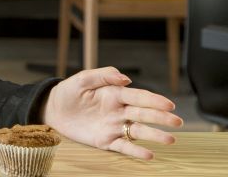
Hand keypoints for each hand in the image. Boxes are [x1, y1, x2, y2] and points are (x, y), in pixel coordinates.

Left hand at [42, 66, 182, 159]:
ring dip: (154, 135)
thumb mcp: (82, 79)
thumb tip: (125, 78)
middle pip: (143, 114)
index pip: (139, 96)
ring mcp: (114, 126)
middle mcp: (119, 111)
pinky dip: (135, 151)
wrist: (53, 109)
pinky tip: (148, 154)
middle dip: (161, 117)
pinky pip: (123, 146)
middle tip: (177, 122)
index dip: (154, 100)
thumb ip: (103, 75)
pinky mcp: (106, 140)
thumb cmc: (69, 91)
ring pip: (138, 131)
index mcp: (115, 94)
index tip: (169, 104)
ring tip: (169, 140)